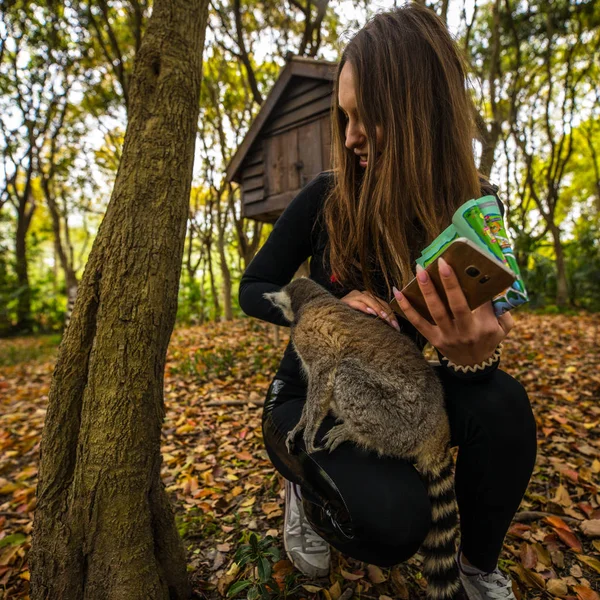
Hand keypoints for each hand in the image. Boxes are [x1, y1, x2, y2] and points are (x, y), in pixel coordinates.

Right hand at [340, 289, 399, 330]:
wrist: (328, 315)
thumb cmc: (346, 319)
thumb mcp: (363, 318)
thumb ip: (374, 317)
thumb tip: (389, 324)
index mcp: (367, 298)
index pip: (382, 304)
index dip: (391, 314)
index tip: (397, 326)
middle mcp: (361, 294)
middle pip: (378, 302)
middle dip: (387, 314)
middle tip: (394, 325)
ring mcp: (353, 296)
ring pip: (369, 300)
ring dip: (378, 309)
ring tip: (385, 318)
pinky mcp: (346, 300)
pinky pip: (358, 303)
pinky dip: (365, 308)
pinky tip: (372, 313)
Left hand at [392, 256, 513, 365]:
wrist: (473, 365)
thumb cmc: (488, 338)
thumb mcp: (503, 327)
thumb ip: (502, 308)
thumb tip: (493, 286)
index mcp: (485, 326)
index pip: (482, 301)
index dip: (477, 284)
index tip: (471, 264)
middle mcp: (466, 332)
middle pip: (457, 305)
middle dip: (449, 283)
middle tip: (442, 263)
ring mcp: (447, 336)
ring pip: (435, 311)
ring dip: (427, 289)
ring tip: (420, 270)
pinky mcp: (433, 339)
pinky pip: (417, 322)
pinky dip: (406, 307)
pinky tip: (398, 292)